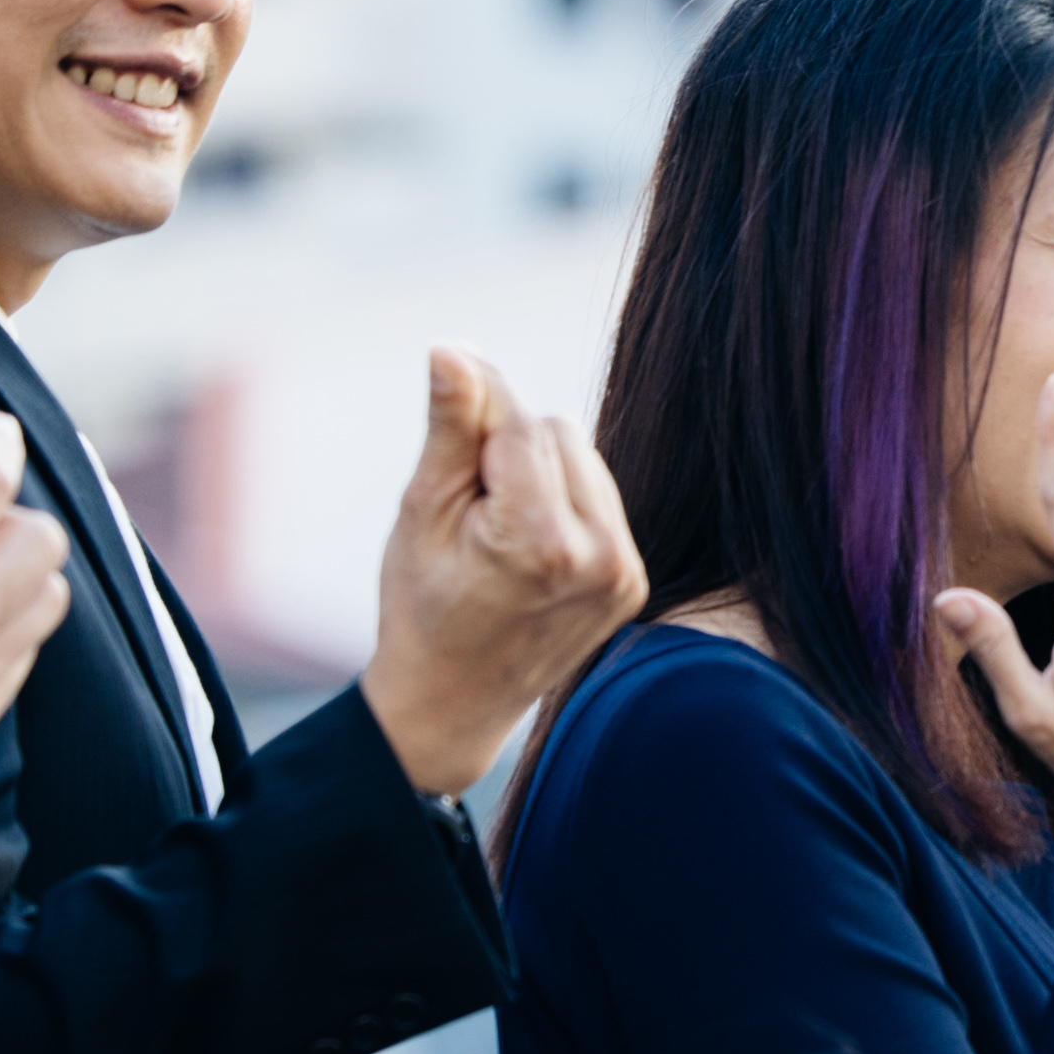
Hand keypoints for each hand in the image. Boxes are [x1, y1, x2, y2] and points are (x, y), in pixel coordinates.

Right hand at [363, 347, 647, 796]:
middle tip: (467, 511)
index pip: (518, 423)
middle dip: (506, 451)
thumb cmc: (421, 606)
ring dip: (539, 473)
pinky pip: (601, 498)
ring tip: (497, 535)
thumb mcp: (422, 512)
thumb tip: (454, 349)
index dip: (476, 407)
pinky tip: (528, 549)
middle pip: (556, 431)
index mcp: (539, 542)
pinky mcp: (632, 581)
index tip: (449, 399)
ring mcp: (623, 573)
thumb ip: (450, 429)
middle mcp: (598, 556)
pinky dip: (564, 504)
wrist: (451, 703)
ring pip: (584, 457)